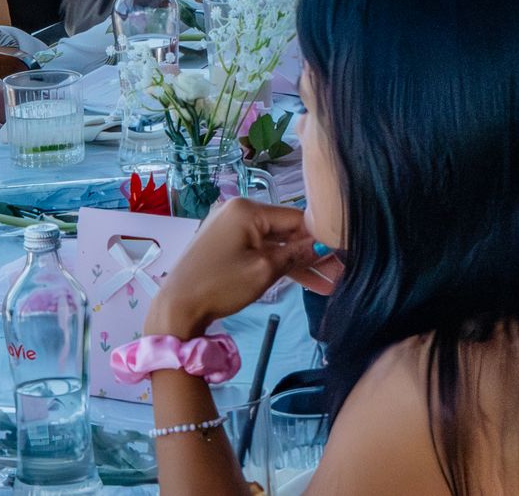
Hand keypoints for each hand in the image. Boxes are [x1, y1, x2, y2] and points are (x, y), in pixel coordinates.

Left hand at [143, 200, 340, 338]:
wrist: (175, 308)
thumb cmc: (219, 285)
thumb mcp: (264, 270)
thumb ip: (297, 254)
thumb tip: (325, 245)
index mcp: (247, 209)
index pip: (296, 217)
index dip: (320, 237)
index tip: (343, 256)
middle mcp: (238, 211)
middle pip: (286, 230)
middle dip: (312, 254)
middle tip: (339, 274)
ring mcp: (230, 228)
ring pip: (274, 243)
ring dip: (298, 263)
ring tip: (327, 284)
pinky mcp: (225, 245)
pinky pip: (259, 250)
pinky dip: (277, 264)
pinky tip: (303, 280)